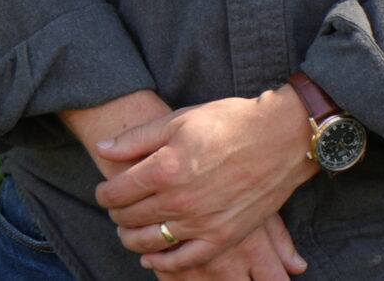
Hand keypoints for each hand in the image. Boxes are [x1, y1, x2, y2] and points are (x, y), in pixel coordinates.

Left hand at [95, 87, 319, 271]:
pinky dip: (162, 263)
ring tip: (129, 230)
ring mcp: (201, 223)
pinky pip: (183, 260)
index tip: (105, 191)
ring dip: (132, 238)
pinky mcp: (221, 237)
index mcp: (165, 168)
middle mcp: (179, 200)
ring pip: (150, 242)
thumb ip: (137, 138)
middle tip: (117, 207)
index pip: (116, 193)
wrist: (280, 137)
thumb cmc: (230, 122)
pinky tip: (151, 257)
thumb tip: (102, 149)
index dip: (104, 193)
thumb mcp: (179, 119)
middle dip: (117, 214)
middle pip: (130, 218)